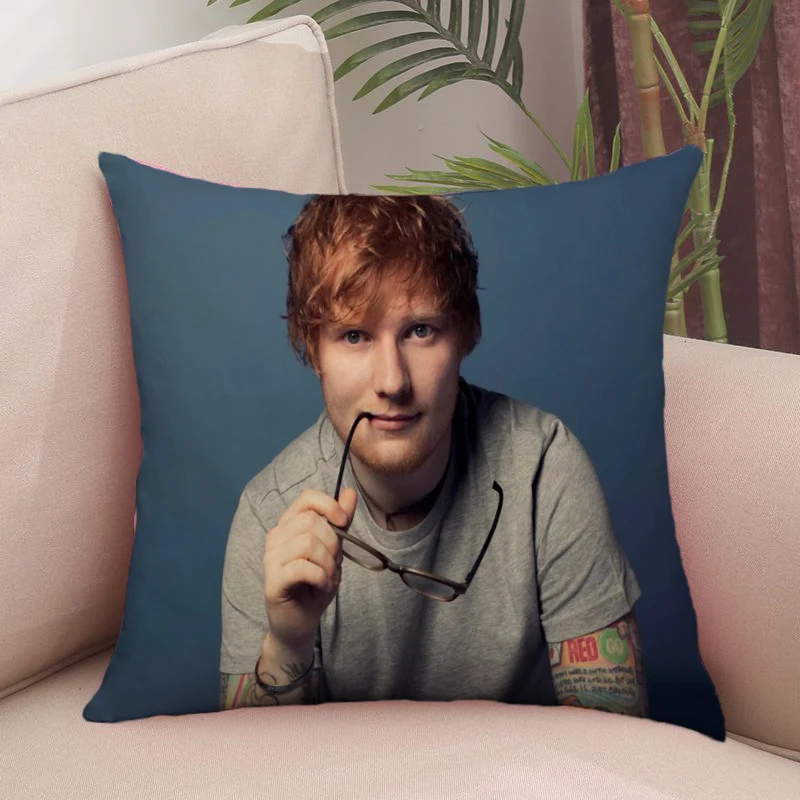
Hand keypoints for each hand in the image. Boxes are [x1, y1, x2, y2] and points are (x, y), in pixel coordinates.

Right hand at [263, 487, 356, 650]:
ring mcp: (271, 558)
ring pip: (308, 543)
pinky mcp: (273, 580)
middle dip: (333, 543)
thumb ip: (340, 522)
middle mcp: (276, 537)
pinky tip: (322, 585)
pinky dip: (321, 577)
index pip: (307, 498)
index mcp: (289, 525)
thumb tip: (350, 492)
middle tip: (334, 563)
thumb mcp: (333, 550)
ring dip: (328, 563)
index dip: (329, 505)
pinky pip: (303, 567)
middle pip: (311, 521)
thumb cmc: (315, 584)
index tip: (343, 522)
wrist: (301, 622)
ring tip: (328, 577)